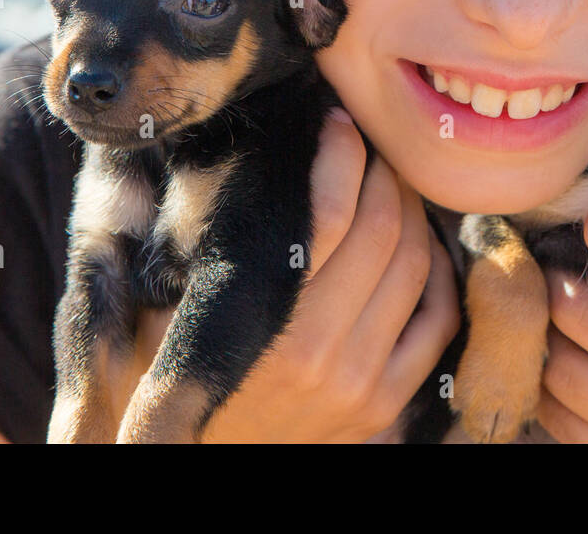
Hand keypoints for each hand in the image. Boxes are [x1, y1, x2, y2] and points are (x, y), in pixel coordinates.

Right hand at [120, 107, 459, 441]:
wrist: (189, 467)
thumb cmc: (159, 379)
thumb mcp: (150, 314)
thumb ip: (185, 245)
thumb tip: (224, 155)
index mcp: (264, 324)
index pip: (330, 213)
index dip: (341, 153)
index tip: (336, 120)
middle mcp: (319, 354)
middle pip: (383, 228)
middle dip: (382, 169)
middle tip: (369, 141)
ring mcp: (360, 383)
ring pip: (415, 264)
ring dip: (411, 209)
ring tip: (389, 181)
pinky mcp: (385, 405)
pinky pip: (437, 320)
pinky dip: (436, 270)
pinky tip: (415, 241)